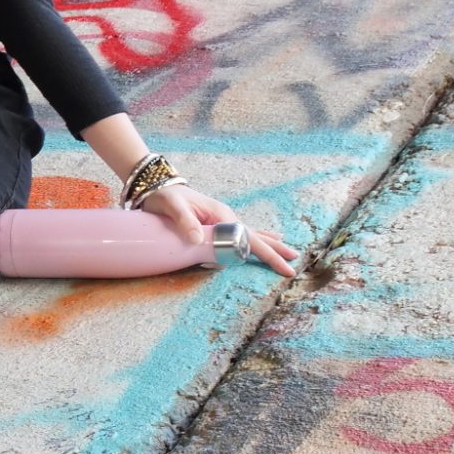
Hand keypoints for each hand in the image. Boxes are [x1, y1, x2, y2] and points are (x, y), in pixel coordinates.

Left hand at [140, 181, 299, 277]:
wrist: (160, 188)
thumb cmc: (167, 197)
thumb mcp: (173, 207)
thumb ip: (185, 222)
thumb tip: (199, 240)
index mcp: (221, 215)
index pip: (247, 238)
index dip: (264, 253)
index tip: (280, 266)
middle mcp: (227, 218)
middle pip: (255, 237)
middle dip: (274, 251)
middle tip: (293, 264)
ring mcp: (224, 220)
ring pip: (252, 236)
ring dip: (270, 245)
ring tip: (290, 254)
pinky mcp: (218, 224)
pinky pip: (242, 234)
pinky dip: (258, 239)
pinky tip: (271, 238)